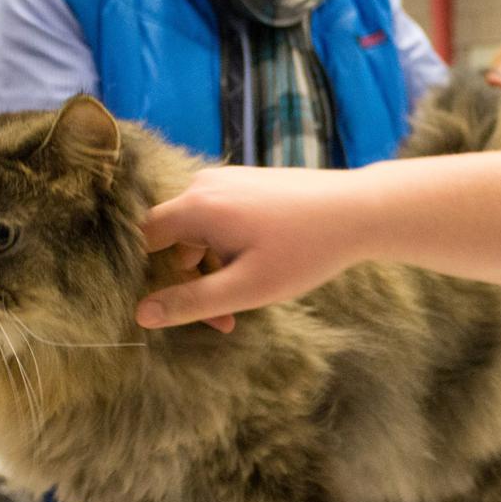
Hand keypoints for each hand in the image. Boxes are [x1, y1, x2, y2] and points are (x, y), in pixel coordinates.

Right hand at [135, 165, 366, 329]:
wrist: (359, 210)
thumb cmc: (305, 252)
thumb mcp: (246, 288)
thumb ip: (191, 302)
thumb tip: (141, 315)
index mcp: (197, 206)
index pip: (143, 238)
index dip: (146, 275)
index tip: (169, 307)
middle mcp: (204, 184)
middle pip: (172, 238)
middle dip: (189, 283)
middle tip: (223, 321)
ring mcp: (227, 180)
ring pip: (197, 232)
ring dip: (211, 269)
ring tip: (244, 301)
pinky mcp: (246, 183)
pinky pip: (218, 219)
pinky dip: (226, 248)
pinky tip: (256, 270)